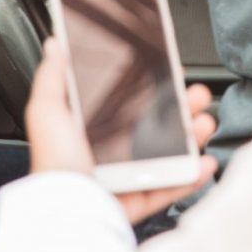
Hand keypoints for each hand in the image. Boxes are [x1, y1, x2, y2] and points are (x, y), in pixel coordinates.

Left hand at [27, 38, 218, 223]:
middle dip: (182, 108)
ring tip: (204, 124)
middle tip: (196, 96)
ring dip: (192, 138)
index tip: (171, 74)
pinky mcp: (139, 202)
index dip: (153, 89)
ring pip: (170, 155)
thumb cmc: (55, 161)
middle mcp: (111, 154)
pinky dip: (192, 177)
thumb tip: (55, 44)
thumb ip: (53, 76)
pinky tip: (204, 163)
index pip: (129, 103)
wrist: (66, 207)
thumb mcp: (47, 111)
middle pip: (156, 127)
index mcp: (91, 131)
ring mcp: (128, 178)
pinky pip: (172, 188)